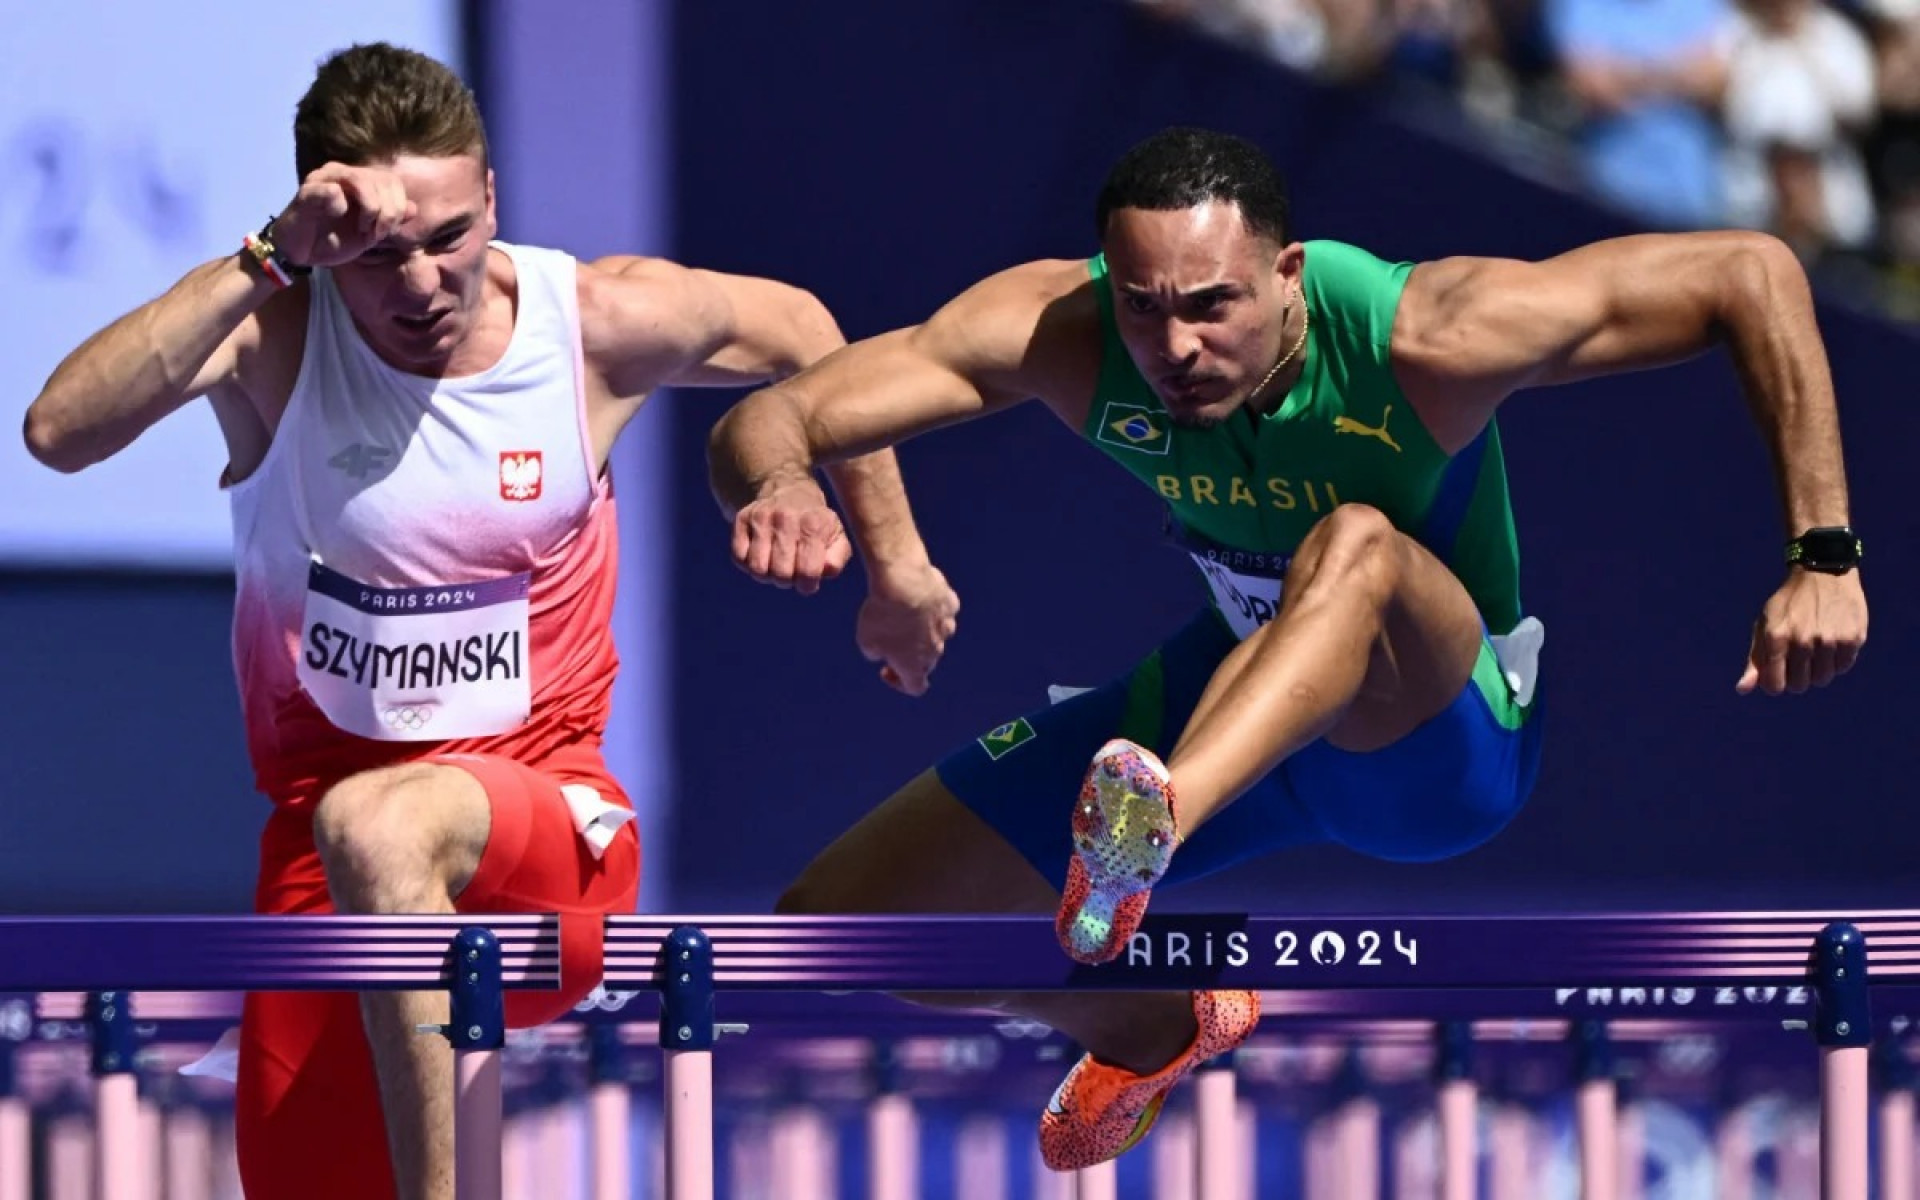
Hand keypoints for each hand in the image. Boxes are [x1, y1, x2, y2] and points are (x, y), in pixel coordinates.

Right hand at [271, 163, 416, 268]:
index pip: (392, 181)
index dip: (398, 207)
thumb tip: (413, 208)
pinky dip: (341, 206)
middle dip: (388, 212)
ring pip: (360, 180)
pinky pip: (332, 190)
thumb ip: (391, 220)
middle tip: (376, 234)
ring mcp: (324, 179)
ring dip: (370, 209)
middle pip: (382, 179)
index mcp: (359, 180)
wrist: (300, 253)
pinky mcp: (307, 192)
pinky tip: (336, 216)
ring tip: (363, 229)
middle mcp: (343, 173)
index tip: (387, 231)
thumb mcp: (370, 234)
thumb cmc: (334, 240)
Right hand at [730, 479, 850, 594]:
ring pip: (757, 568)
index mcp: (814, 524)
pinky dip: (748, 564)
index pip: (807, 571)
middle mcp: (786, 518)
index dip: (807, 585)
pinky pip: (739, 558)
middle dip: (787, 581)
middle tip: (791, 572)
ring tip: (775, 565)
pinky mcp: (742, 518)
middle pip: (781, 574)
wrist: (790, 492)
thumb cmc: (816, 524)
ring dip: (766, 575)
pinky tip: (761, 555)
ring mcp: (761, 517)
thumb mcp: (837, 538)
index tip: (807, 581)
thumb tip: (823, 571)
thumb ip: (836, 559)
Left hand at [856, 563, 959, 695]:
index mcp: (915, 667)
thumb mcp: (866, 640)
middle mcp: (935, 650)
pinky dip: (932, 607)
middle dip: (911, 655)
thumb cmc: (882, 615)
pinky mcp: (950, 604)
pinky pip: (943, 610)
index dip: (899, 682)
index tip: (885, 669)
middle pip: (926, 661)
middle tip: (890, 639)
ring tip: (904, 613)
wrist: (903, 582)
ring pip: (937, 635)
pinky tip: (918, 596)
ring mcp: (946, 627)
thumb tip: (883, 650)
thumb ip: (876, 652)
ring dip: (924, 630)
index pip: (915, 687)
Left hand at [1737, 569, 1866, 694]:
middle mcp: (1803, 640)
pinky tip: (1832, 644)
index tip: (1778, 674)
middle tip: (1798, 661)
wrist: (1823, 573)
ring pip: (1823, 680)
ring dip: (1818, 671)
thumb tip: (1742, 690)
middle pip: (1800, 686)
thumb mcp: (1765, 625)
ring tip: (1815, 651)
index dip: (1775, 684)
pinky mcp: (1853, 638)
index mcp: (1776, 637)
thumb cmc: (1789, 603)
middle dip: (1796, 678)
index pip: (1775, 685)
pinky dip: (1837, 661)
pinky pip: (1843, 667)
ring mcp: (1830, 640)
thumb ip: (1755, 659)